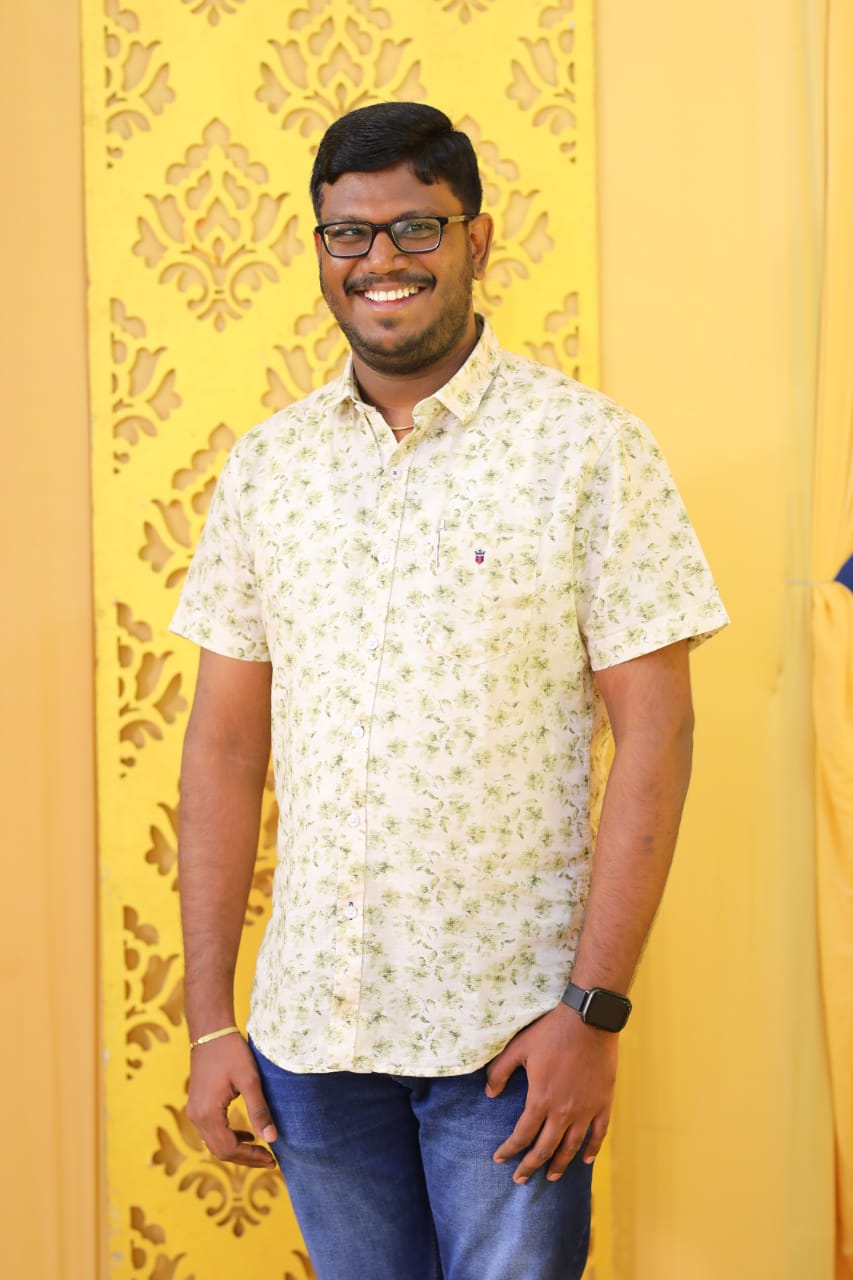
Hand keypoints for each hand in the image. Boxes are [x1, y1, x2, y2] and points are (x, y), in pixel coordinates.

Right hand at [186, 1034, 277, 1167]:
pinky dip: (229, 1137)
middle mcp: (196, 1117)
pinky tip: (245, 1134)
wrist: (210, 1031)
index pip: (229, 1149)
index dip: (251, 1158)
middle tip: (270, 1159)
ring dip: (237, 1149)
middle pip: (221, 1151)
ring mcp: (194, 1111)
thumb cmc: (231, 1052)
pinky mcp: (197, 1104)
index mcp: (208, 1114)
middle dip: (246, 1158)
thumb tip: (272, 1139)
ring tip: (261, 1150)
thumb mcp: (250, 1080)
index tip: (272, 1159)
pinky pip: (212, 1131)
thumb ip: (259, 1110)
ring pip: (215, 1143)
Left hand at [485, 1003, 617, 1183]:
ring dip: (560, 1164)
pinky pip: (598, 1134)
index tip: (500, 1159)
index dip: (510, 1150)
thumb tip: (489, 1093)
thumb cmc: (551, 1032)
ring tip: (550, 1176)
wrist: (588, 1020)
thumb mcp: (518, 1047)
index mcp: (541, 1099)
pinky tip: (585, 1160)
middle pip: (545, 1148)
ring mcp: (585, 1110)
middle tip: (520, 1180)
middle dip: (530, 1166)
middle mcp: (563, 1112)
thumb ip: (500, 1071)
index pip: (522, 1135)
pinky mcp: (603, 1103)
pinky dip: (591, 1150)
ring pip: (572, 1147)